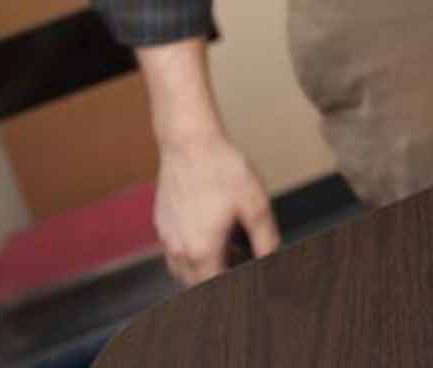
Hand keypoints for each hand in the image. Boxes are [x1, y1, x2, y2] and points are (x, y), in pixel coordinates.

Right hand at [151, 133, 278, 285]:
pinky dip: (189, 254)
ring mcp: (167, 238)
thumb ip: (265, 238)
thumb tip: (271, 259)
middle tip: (238, 264)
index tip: (245, 280)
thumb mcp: (255, 203)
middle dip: (216, 280)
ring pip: (181, 271)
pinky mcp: (161, 224)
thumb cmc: (221, 169)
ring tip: (226, 252)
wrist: (189, 143)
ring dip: (201, 271)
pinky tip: (207, 235)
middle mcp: (179, 250)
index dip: (232, 287)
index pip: (214, 288)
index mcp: (203, 251)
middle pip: (196, 284)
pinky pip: (174, 253)